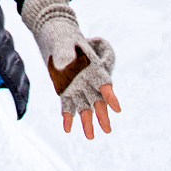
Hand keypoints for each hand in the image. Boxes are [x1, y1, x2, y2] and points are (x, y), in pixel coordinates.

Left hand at [20, 0, 120, 139]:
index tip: (117, 108)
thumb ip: (65, 52)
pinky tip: (68, 128)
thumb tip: (65, 65)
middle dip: (102, 115)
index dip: (111, 96)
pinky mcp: (64, 88)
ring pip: (84, 106)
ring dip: (87, 121)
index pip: (104, 83)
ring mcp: (76, 84)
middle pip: (97, 100)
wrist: (52, 33)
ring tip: (90, 137)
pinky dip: (68, 116)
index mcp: (91, 66)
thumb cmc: (61, 34)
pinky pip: (68, 104)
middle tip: (107, 130)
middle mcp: (86, 78)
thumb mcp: (63, 40)